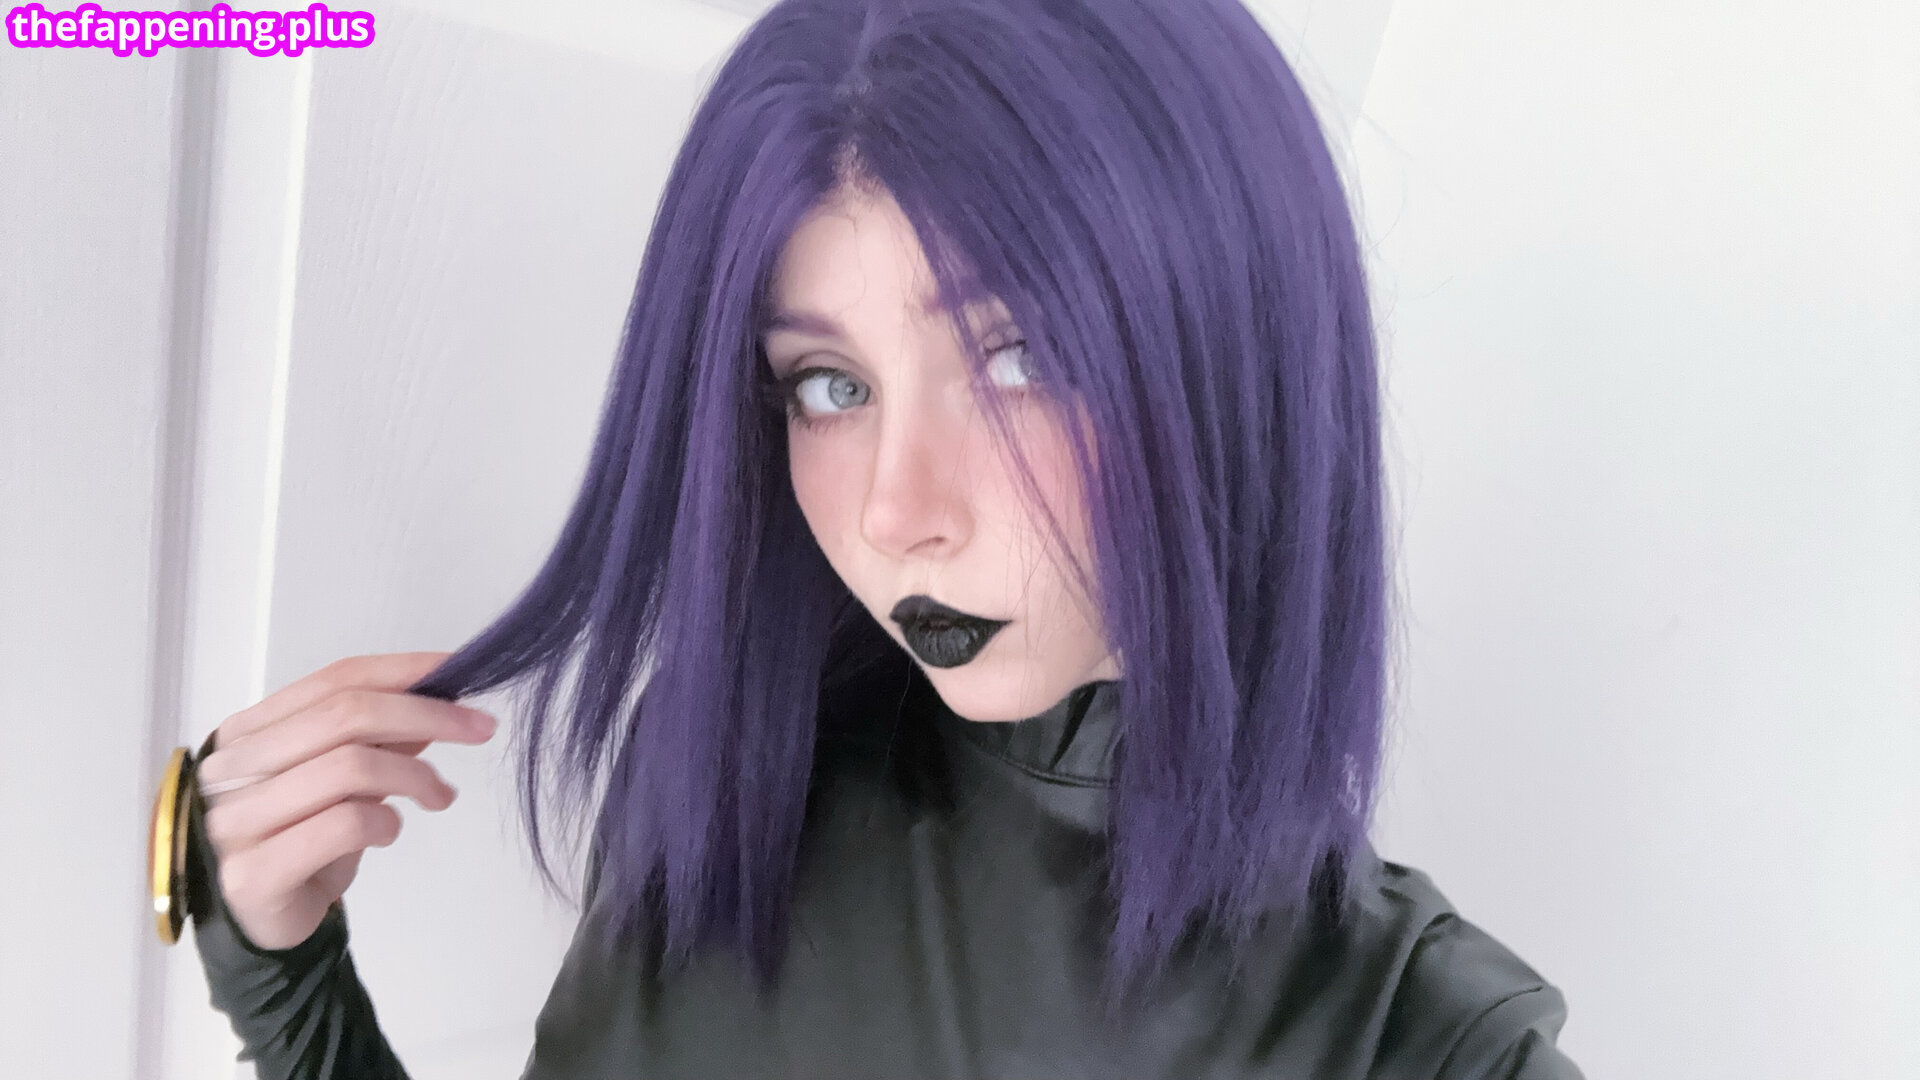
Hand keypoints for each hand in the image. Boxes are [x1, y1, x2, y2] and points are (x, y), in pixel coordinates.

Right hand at [193, 651, 497, 950]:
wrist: (263, 922)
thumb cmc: (303, 840)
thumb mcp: (345, 778)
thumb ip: (378, 736)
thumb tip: (437, 692)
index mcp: (249, 731)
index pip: (335, 680)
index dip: (405, 671)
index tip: (462, 671)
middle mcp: (232, 769)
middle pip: (346, 715)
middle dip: (427, 715)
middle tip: (480, 729)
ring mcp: (236, 821)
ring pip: (349, 766)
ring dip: (415, 776)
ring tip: (440, 796)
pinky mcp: (253, 874)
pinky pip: (342, 825)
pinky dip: (384, 821)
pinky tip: (391, 830)